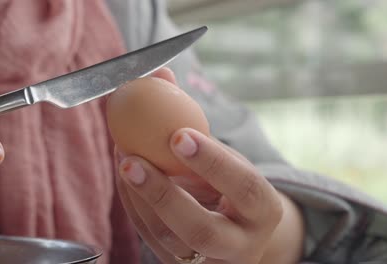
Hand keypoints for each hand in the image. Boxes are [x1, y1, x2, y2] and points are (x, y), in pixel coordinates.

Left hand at [115, 127, 301, 263]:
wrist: (238, 234)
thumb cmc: (232, 188)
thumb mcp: (228, 159)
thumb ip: (196, 123)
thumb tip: (160, 74)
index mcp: (263, 211)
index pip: (245, 187)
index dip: (213, 161)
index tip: (179, 133)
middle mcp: (240, 245)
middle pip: (201, 229)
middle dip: (162, 193)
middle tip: (132, 158)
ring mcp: (209, 263)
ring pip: (166, 239)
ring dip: (136, 195)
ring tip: (123, 155)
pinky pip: (150, 239)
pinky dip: (132, 203)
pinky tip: (124, 172)